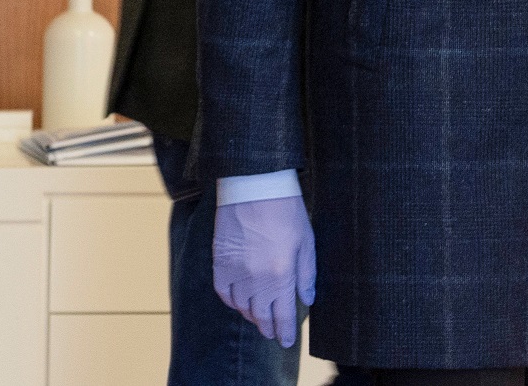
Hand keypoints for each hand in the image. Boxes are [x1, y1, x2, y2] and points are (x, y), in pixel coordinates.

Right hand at [212, 195, 314, 347]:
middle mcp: (256, 280)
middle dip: (268, 328)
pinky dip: (230, 300)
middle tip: (273, 333)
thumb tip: (307, 299)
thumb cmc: (285, 210)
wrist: (253, 185)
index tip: (286, 341)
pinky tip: (238, 300)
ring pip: (241, 306)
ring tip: (258, 317)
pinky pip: (223, 291)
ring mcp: (236, 271)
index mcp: (281, 277)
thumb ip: (306, 275)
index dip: (285, 333)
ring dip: (251, 315)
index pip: (283, 317)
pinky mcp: (220, 260)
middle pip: (261, 315)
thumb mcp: (306, 242)